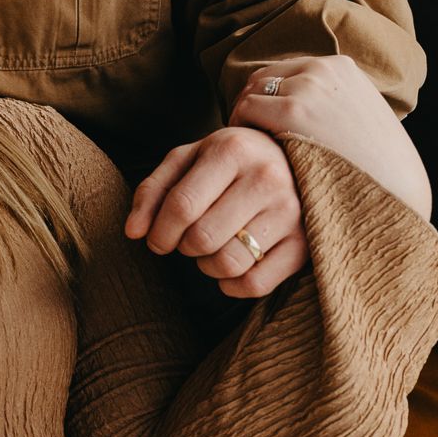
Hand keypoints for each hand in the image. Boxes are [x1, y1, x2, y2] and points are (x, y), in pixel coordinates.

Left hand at [125, 124, 308, 297]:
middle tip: (189, 239)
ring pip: (228, 264)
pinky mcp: (304, 242)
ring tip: (212, 248)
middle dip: (184, 247)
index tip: (157, 240)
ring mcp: (290, 211)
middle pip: (202, 239)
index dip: (160, 232)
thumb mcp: (187, 160)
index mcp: (232, 150)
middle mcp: (266, 178)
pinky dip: (233, 286)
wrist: (292, 156)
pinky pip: (256, 285)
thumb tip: (133, 232)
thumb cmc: (228, 161)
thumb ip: (153, 191)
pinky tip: (232, 266)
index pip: (181, 206)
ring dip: (207, 266)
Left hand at [228, 51, 432, 219]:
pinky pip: (246, 111)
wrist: (395, 190)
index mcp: (341, 68)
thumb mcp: (360, 120)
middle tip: (247, 138)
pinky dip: (240, 129)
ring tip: (247, 149)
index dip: (268, 98)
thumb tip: (305, 117)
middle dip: (252, 106)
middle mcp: (322, 69)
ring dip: (244, 119)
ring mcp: (307, 87)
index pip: (286, 72)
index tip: (262, 125)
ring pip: (250, 93)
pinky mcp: (292, 111)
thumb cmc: (378, 167)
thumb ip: (333, 107)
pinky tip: (248, 154)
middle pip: (263, 78)